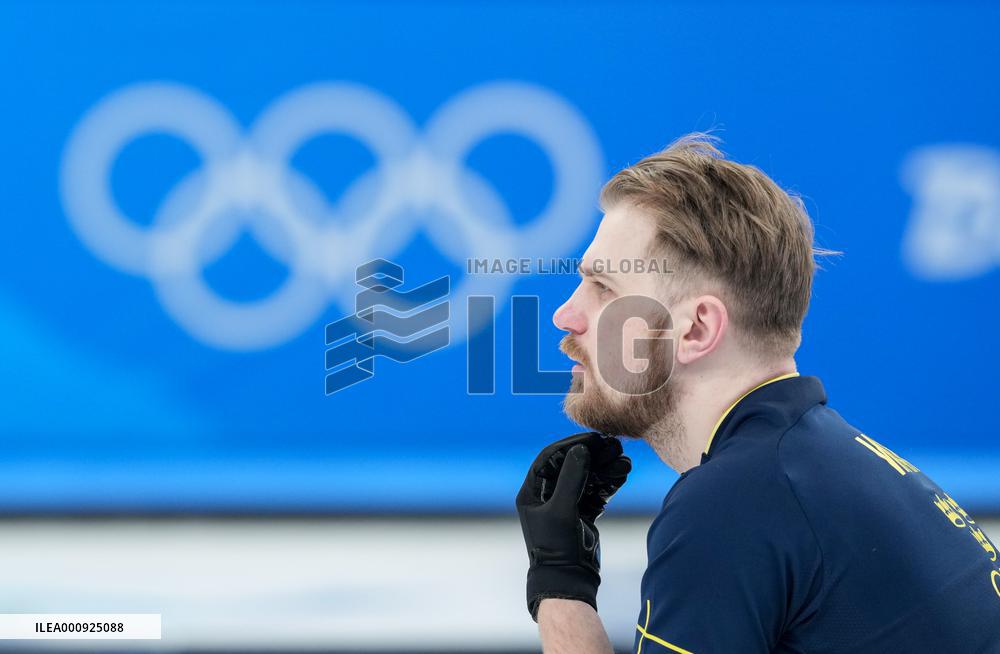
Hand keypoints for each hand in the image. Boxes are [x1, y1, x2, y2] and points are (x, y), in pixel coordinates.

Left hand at [516, 432, 631, 620]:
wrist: (569, 581)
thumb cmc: (557, 547)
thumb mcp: (562, 509)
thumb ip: (572, 478)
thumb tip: (582, 449)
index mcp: (533, 491)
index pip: (551, 457)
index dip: (572, 444)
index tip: (594, 438)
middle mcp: (547, 495)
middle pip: (571, 465)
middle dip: (593, 455)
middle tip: (614, 446)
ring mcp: (565, 504)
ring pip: (586, 478)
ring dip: (604, 469)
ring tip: (624, 461)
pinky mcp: (581, 514)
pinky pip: (595, 492)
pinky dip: (608, 483)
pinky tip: (623, 474)